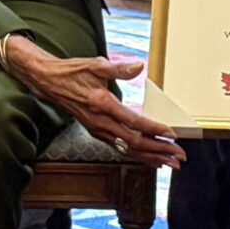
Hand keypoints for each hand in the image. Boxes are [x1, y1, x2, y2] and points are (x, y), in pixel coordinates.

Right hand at [0, 36, 185, 166]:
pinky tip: (151, 159)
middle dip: (159, 150)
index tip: (171, 135)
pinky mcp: (97, 132)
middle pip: (134, 142)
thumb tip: (139, 66)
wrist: (50, 83)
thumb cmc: (73, 72)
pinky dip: (138, 155)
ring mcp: (98, 130)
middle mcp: (101, 122)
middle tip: (179, 156)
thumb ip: (119, 68)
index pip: (133, 122)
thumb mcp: (95, 65)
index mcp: (102, 104)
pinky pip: (121, 148)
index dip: (154, 129)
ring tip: (170, 163)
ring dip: (151, 157)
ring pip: (128, 149)